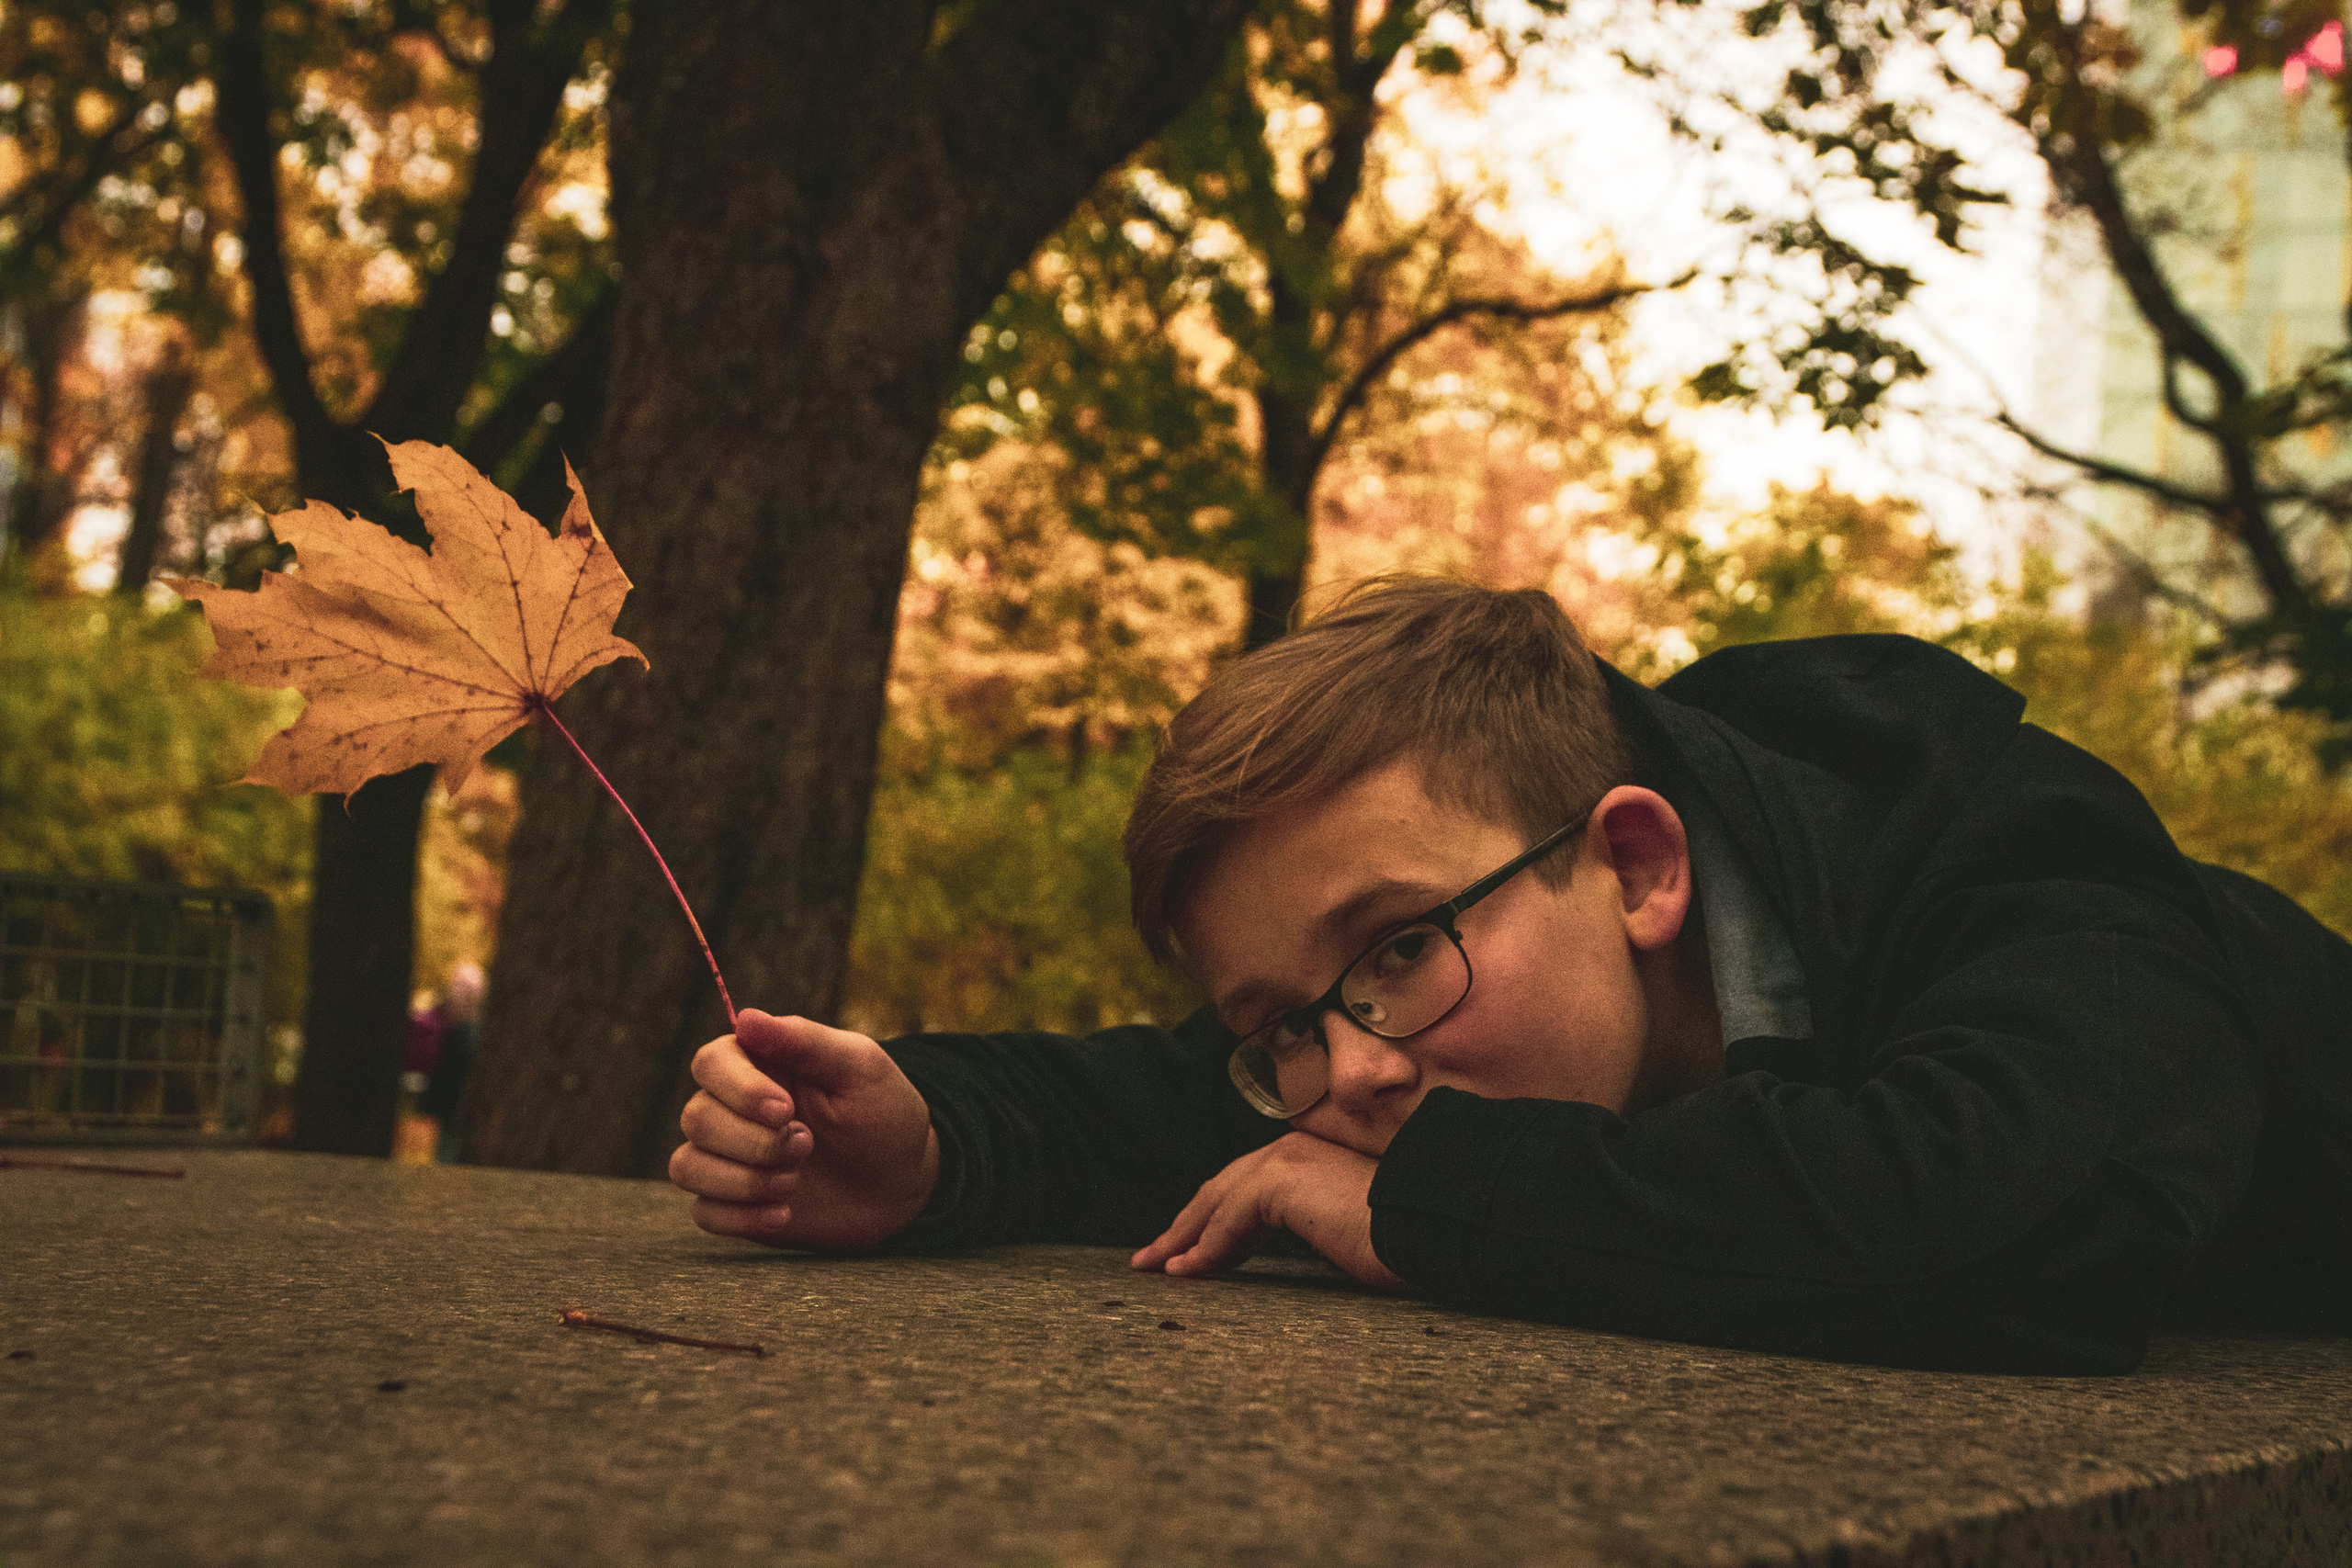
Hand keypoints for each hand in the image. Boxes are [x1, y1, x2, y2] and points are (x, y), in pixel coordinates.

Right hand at [669, 1009, 938, 1250]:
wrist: (903, 1181)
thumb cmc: (883, 1112)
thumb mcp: (858, 1068)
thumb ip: (804, 1042)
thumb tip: (745, 1018)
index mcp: (759, 1064)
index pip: (710, 1063)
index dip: (739, 1090)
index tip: (786, 1110)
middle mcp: (733, 1108)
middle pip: (697, 1118)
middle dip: (755, 1142)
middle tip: (808, 1145)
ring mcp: (730, 1157)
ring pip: (687, 1166)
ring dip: (744, 1181)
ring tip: (795, 1181)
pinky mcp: (734, 1202)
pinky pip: (703, 1212)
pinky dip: (741, 1217)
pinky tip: (784, 1214)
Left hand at [1130, 1131, 1404, 1290]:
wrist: (1441, 1224)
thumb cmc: (1415, 1235)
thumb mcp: (1358, 1230)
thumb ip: (1326, 1226)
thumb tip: (1313, 1250)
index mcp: (1314, 1156)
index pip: (1249, 1188)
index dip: (1214, 1218)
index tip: (1190, 1252)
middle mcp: (1298, 1149)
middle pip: (1223, 1189)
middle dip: (1185, 1224)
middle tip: (1152, 1259)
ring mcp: (1289, 1160)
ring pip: (1218, 1201)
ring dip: (1183, 1236)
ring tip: (1155, 1269)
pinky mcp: (1284, 1182)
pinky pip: (1230, 1219)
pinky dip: (1205, 1247)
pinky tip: (1187, 1273)